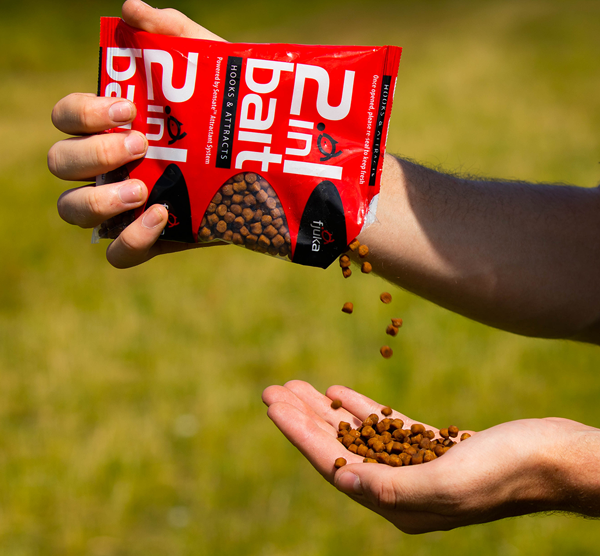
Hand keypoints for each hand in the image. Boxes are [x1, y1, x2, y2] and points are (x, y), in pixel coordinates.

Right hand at [48, 0, 224, 267]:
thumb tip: (132, 9)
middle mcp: (111, 166)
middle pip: (61, 163)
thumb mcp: (216, 71)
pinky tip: (159, 215)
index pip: (67, 118)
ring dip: (97, 201)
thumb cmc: (237, 112)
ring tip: (140, 188)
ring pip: (73, 210)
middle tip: (140, 144)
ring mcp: (127, 205)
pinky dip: (129, 240)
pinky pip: (116, 252)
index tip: (126, 107)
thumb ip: (177, 36)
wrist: (275, 163)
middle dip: (92, 153)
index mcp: (116, 126)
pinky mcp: (154, 238)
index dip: (82, 113)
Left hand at [262, 381, 598, 532]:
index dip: (299, 434)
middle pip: (337, 448)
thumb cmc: (505, 472)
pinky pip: (383, 428)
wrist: (552, 458)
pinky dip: (360, 410)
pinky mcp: (430, 447)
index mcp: (398, 504)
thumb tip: (344, 481)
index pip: (333, 464)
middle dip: (303, 418)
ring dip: (325, 411)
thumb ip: (393, 486)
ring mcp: (414, 467)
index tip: (273, 406)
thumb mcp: (446, 483)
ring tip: (298, 386)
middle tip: (273, 390)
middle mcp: (400, 490)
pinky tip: (340, 394)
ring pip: (356, 435)